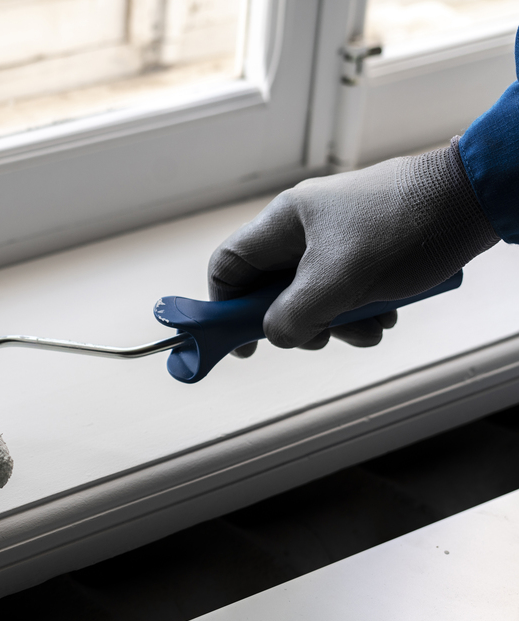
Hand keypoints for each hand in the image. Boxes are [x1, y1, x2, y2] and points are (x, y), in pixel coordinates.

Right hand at [208, 137, 497, 357]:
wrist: (474, 198)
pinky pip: (350, 288)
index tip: (242, 344)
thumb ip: (293, 316)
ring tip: (370, 327)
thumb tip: (276, 335)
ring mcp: (340, 234)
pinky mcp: (372, 244)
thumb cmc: (402, 230)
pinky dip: (363, 308)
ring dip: (338, 320)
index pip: (231, 266)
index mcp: (285, 222)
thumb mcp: (338, 282)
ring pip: (316, 293)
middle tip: (320, 338)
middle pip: (275, 288)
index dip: (225, 308)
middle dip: (297, 321)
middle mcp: (306, 226)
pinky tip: (388, 314)